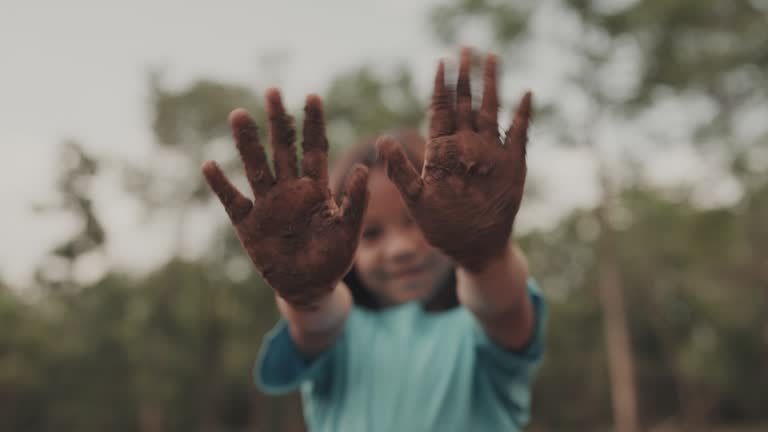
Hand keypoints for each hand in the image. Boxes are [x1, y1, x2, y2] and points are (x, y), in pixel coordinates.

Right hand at [202, 89, 368, 307]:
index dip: (313, 123)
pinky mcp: (248, 225)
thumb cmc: (333, 258)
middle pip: (282, 149)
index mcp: (315, 189)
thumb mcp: (349, 231)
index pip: (313, 148)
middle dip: (278, 121)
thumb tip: (363, 169)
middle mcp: (289, 190)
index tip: (313, 96)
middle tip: (272, 91)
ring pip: (255, 167)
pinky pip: (232, 201)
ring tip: (239, 115)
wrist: (310, 288)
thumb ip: (355, 202)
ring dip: (247, 142)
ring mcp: (267, 205)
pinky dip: (221, 185)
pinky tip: (209, 165)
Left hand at [377, 48, 531, 272]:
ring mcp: (490, 154)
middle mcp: (467, 146)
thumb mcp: (415, 200)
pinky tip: (526, 95)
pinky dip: (523, 115)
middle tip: (466, 48)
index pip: (441, 111)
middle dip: (466, 76)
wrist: (474, 248)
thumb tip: (380, 140)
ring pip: (491, 111)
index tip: (440, 63)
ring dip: (492, 86)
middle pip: (466, 103)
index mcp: (443, 151)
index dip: (441, 87)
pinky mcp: (511, 165)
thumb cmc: (441, 227)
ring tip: (492, 58)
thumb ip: (400, 171)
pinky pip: (519, 135)